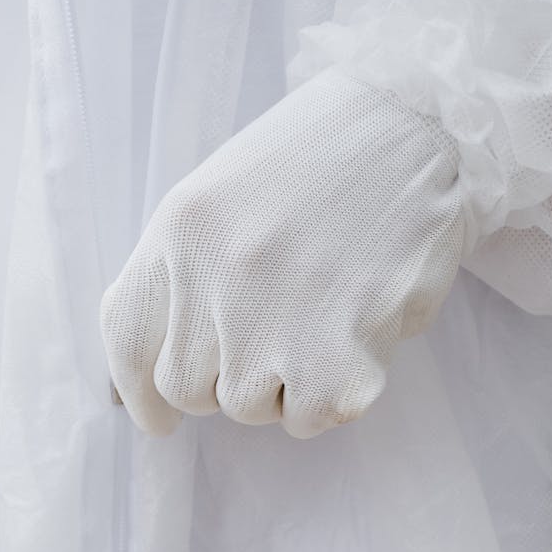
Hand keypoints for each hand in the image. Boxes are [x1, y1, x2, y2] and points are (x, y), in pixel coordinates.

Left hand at [101, 67, 464, 437]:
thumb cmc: (321, 168)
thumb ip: (178, 278)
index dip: (139, 394)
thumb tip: (138, 385)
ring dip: (284, 385)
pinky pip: (310, 419)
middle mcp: (215, 276)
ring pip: (248, 409)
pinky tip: (356, 337)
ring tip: (322, 322)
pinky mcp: (336, 356)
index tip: (159, 420)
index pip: (129, 341)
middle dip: (225, 380)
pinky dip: (333, 396)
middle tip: (273, 339)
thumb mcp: (221, 200)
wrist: (421, 131)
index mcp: (180, 231)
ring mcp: (272, 319)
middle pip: (187, 389)